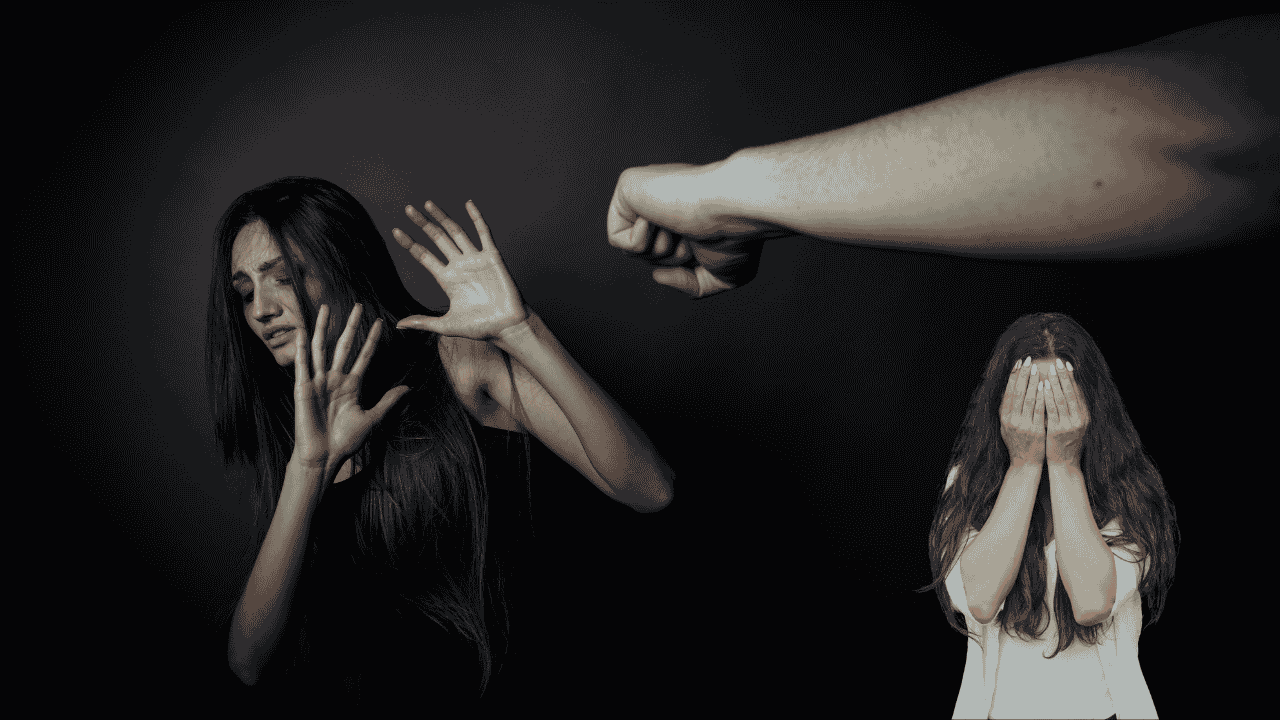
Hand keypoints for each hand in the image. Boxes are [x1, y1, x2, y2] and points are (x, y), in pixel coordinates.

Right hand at [293, 303, 409, 481]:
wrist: (325, 456)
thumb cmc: (346, 440)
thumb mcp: (372, 419)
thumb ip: (388, 402)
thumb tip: (408, 388)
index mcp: (351, 385)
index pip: (364, 356)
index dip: (371, 340)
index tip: (380, 322)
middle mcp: (335, 379)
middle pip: (344, 345)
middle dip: (351, 326)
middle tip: (357, 305)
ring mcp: (318, 382)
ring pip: (321, 348)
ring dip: (323, 328)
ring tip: (325, 308)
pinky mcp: (303, 389)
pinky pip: (302, 365)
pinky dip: (302, 348)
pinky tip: (303, 331)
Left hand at [393, 200, 528, 339]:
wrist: (507, 327)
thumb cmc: (481, 328)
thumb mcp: (447, 326)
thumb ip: (423, 322)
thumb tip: (398, 325)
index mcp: (447, 279)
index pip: (423, 256)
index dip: (410, 243)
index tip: (396, 230)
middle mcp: (459, 265)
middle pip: (437, 239)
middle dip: (423, 224)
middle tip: (408, 209)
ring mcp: (475, 259)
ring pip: (456, 232)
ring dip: (442, 218)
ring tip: (428, 204)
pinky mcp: (492, 257)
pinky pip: (484, 233)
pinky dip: (477, 218)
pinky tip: (468, 204)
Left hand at [606, 163, 791, 297]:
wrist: (735, 209)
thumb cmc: (737, 237)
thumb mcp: (722, 277)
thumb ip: (691, 284)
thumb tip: (657, 275)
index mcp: (685, 214)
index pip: (667, 255)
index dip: (684, 264)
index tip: (706, 248)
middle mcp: (664, 200)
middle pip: (649, 256)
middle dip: (672, 259)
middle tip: (694, 237)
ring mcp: (646, 191)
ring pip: (633, 250)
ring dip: (661, 250)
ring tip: (682, 225)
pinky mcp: (628, 185)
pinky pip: (616, 238)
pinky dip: (641, 240)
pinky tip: (662, 216)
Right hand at [999, 356, 1045, 465]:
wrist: (1025, 464)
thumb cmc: (1018, 444)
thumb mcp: (1007, 427)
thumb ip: (1008, 411)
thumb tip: (1010, 391)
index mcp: (1004, 417)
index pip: (1009, 392)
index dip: (1014, 376)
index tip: (1019, 363)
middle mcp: (1010, 420)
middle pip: (1017, 392)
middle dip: (1023, 374)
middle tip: (1029, 360)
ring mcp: (1022, 425)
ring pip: (1028, 399)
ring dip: (1033, 382)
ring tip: (1038, 368)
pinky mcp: (1034, 430)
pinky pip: (1039, 410)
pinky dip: (1042, 396)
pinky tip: (1045, 386)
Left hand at [1044, 358, 1087, 465]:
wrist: (1064, 464)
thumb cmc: (1064, 444)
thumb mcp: (1072, 426)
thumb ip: (1071, 411)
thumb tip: (1066, 392)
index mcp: (1084, 416)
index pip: (1077, 393)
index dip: (1072, 378)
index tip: (1066, 364)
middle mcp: (1079, 419)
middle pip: (1071, 392)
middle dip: (1064, 375)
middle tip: (1059, 361)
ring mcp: (1070, 424)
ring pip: (1062, 398)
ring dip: (1056, 382)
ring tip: (1050, 369)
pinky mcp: (1059, 430)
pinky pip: (1053, 409)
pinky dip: (1048, 396)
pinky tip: (1043, 386)